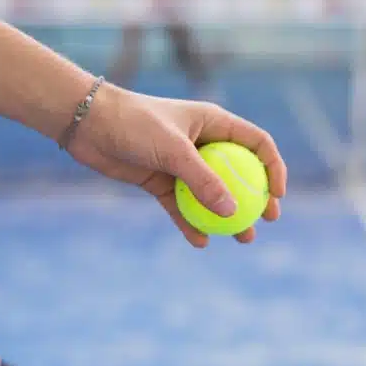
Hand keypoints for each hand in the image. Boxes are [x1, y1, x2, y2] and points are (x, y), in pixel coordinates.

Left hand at [66, 86, 286, 246]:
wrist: (88, 125)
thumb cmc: (134, 124)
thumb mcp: (174, 150)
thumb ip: (204, 180)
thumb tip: (232, 212)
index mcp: (214, 123)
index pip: (257, 144)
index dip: (274, 168)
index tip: (277, 195)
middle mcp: (203, 142)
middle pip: (241, 173)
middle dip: (257, 198)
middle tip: (268, 220)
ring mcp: (182, 164)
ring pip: (213, 194)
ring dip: (228, 217)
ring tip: (242, 239)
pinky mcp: (161, 181)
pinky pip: (183, 206)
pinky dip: (192, 223)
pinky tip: (200, 242)